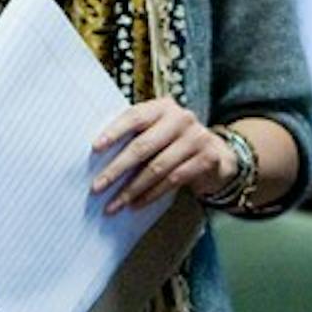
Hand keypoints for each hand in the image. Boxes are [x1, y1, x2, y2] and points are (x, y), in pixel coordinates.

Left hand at [89, 97, 232, 213]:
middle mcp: (181, 118)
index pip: (134, 116)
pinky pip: (173, 181)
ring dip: (132, 189)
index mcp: (163, 107)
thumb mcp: (157, 129)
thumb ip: (135, 134)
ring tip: (114, 203)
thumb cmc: (174, 141)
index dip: (114, 132)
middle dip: (117, 169)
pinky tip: (136, 204)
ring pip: (157, 168)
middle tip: (97, 186)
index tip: (95, 148)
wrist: (216, 153)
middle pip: (143, 146)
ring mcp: (196, 138)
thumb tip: (98, 155)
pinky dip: (151, 195)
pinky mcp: (206, 159)